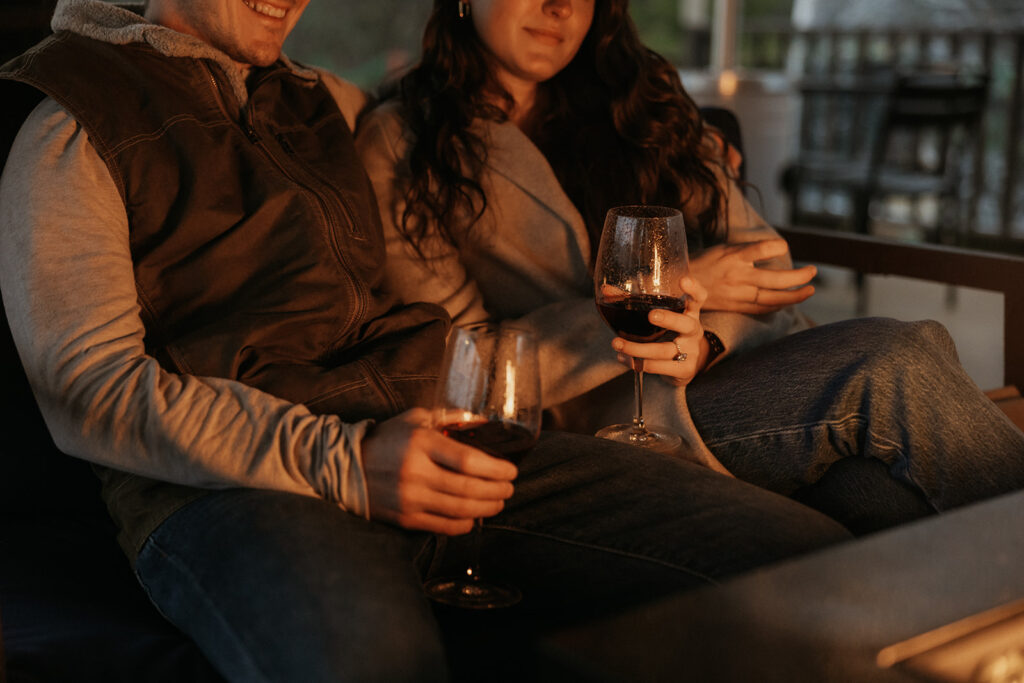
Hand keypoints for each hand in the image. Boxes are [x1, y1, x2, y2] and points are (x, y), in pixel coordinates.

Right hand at [361, 408, 516, 534]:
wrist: (347, 467)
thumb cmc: (387, 439)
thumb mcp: (415, 418)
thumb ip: (449, 418)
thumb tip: (483, 421)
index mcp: (421, 442)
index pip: (468, 460)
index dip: (496, 469)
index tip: (511, 470)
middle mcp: (416, 472)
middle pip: (469, 488)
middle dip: (497, 490)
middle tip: (510, 488)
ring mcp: (409, 498)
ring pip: (460, 510)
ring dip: (487, 508)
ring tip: (499, 502)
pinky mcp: (405, 518)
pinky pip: (443, 527)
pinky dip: (465, 524)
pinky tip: (475, 517)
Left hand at [611, 277, 707, 386]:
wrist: (685, 366)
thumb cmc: (667, 333)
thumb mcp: (659, 317)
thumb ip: (634, 302)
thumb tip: (606, 290)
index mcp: (689, 312)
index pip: (698, 298)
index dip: (694, 289)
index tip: (683, 281)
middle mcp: (693, 331)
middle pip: (686, 324)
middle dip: (669, 319)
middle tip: (651, 316)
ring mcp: (691, 352)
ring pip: (665, 350)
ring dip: (638, 348)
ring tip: (617, 343)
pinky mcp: (684, 370)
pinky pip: (659, 368)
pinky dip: (639, 364)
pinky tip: (624, 359)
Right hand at [689, 239, 815, 313]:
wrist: (678, 285)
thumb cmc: (704, 262)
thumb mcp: (723, 248)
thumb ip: (748, 251)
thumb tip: (776, 249)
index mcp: (732, 256)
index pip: (762, 249)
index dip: (778, 247)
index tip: (784, 247)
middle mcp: (736, 276)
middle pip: (774, 279)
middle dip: (798, 276)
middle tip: (813, 271)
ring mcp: (736, 293)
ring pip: (772, 297)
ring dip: (794, 295)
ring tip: (810, 289)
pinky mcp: (734, 306)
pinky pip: (761, 308)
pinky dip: (778, 305)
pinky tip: (789, 302)